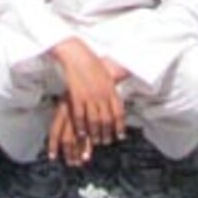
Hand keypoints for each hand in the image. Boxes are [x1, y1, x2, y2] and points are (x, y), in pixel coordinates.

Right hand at [48, 37, 126, 159]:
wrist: (78, 56)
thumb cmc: (92, 64)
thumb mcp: (107, 76)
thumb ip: (112, 89)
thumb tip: (117, 99)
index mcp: (111, 89)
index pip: (119, 112)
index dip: (120, 126)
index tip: (120, 136)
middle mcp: (102, 95)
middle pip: (107, 119)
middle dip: (107, 133)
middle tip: (107, 142)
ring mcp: (89, 96)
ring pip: (94, 120)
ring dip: (96, 134)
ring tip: (96, 141)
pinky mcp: (77, 97)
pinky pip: (80, 116)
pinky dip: (82, 127)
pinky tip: (82, 134)